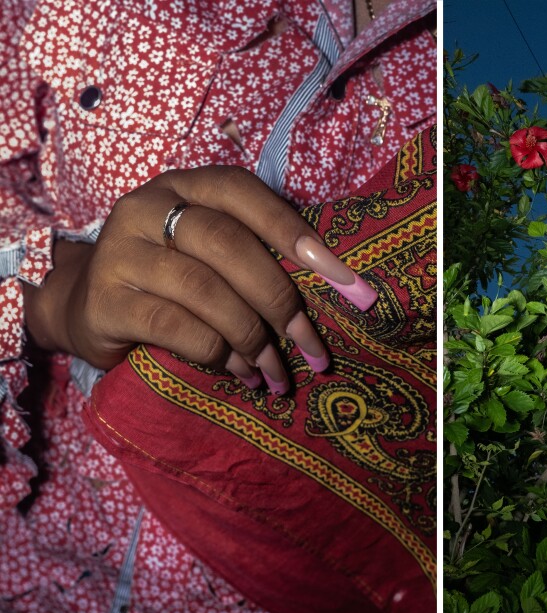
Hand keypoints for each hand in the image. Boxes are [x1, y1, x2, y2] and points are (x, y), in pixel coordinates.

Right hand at [23, 166, 376, 393]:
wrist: (84, 304)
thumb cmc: (170, 277)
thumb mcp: (207, 249)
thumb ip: (256, 251)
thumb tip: (340, 287)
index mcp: (184, 187)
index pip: (243, 193)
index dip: (294, 230)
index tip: (341, 277)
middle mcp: (147, 208)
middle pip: (227, 243)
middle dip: (279, 297)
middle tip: (309, 343)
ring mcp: (120, 253)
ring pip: (204, 289)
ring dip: (252, 335)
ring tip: (275, 368)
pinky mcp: (105, 301)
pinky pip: (175, 326)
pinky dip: (218, 353)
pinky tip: (240, 371)